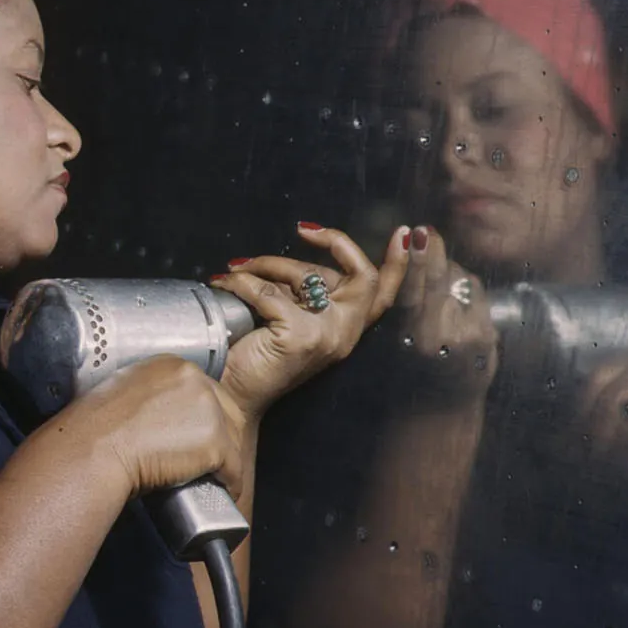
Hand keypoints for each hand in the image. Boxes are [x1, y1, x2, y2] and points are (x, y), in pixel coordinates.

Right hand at [52, 355, 247, 498]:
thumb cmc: (95, 430)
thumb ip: (149, 394)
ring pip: (234, 440)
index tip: (199, 437)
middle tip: (209, 462)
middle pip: (228, 412)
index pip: (207, 391)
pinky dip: (230, 483)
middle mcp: (196, 380)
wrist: (93, 451)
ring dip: (226, 462)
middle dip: (222, 439)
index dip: (205, 418)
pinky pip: (234, 468)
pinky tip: (222, 491)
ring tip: (213, 479)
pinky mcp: (215, 442)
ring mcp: (209, 410)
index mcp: (172, 365)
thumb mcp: (122, 392)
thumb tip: (158, 415)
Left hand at [213, 222, 410, 418]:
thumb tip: (292, 261)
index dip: (398, 262)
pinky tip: (225, 283)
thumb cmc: (255, 358)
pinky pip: (267, 290)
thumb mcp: (291, 317)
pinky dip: (241, 282)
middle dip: (335, 243)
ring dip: (269, 262)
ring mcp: (325, 336)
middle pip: (362, 276)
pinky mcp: (298, 337)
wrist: (229, 396)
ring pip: (308, 274)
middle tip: (304, 230)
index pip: (383, 294)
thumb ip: (303, 293)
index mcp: (346, 329)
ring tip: (240, 269)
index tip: (402, 232)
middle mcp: (344, 334)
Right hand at [396, 226, 498, 399]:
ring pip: (460, 280)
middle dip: (433, 250)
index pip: (412, 288)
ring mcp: (467, 334)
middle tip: (426, 231)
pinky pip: (477, 294)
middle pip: (440, 277)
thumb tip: (409, 252)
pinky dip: (467, 289)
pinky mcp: (487, 335)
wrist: (441, 407)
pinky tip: (458, 301)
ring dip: (450, 272)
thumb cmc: (409, 367)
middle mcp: (438, 334)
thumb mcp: (393, 338)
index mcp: (409, 336)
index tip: (413, 232)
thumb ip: (401, 301)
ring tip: (438, 286)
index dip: (414, 258)